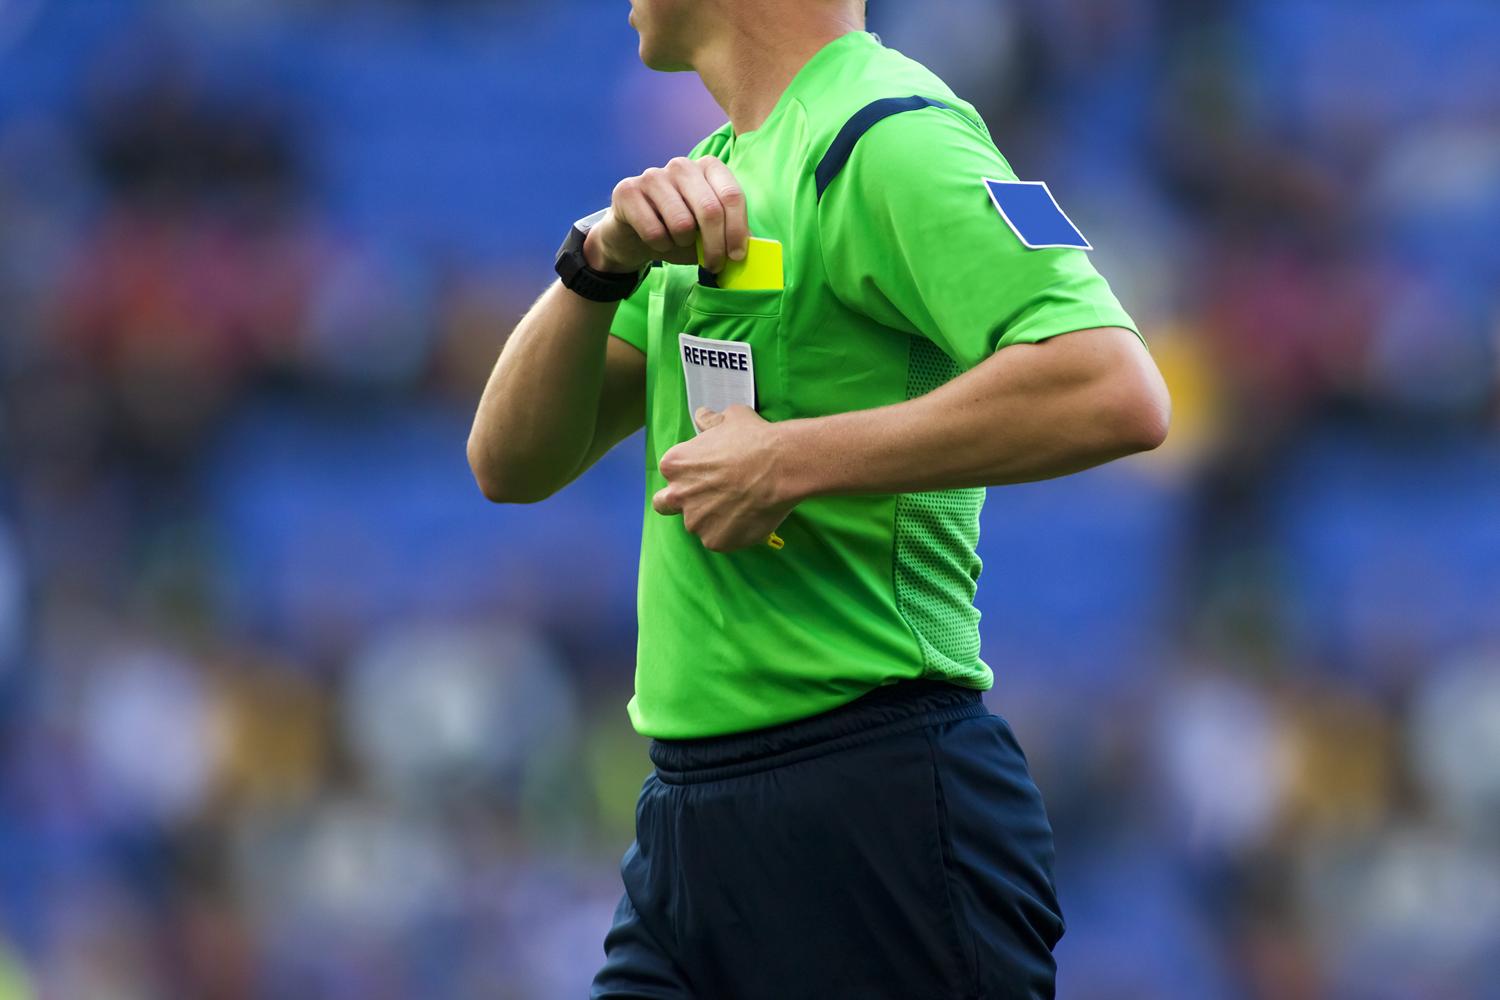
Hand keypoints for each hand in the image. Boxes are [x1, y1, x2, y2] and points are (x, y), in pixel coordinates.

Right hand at [584, 156, 748, 275]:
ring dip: (683, 245)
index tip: (737, 256)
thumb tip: (756, 245)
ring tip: (678, 242)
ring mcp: (653, 175)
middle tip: (713, 265)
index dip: (738, 231)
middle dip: (715, 246)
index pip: (732, 196)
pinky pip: (654, 231)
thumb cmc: (678, 232)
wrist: (632, 236)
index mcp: (708, 167)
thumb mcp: (709, 233)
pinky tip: (657, 240)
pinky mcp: (627, 191)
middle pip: (710, 210)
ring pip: (682, 223)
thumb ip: (732, 233)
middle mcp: (682, 165)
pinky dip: (660, 246)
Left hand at [652, 406, 795, 551]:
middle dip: (681, 502)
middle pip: (666, 504)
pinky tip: (750, 516)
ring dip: (713, 518)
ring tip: (741, 505)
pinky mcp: (715, 541)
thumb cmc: (754, 439)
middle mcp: (678, 495)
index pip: (671, 474)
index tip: (706, 473)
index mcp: (675, 464)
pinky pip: (721, 539)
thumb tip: (703, 415)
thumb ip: (710, 421)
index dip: (689, 474)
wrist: (781, 466)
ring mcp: (696, 522)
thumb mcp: (729, 418)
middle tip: (708, 497)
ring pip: (698, 524)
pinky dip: (732, 532)